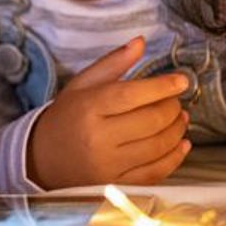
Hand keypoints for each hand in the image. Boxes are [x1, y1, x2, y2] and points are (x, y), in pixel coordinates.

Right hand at [27, 39, 190, 189]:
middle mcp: (99, 138)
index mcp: (89, 107)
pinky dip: (175, 157)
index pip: (133, 95)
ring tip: (180, 118)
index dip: (163, 87)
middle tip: (176, 100)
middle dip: (172, 108)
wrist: (43, 158)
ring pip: (158, 146)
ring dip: (177, 130)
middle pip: (150, 121)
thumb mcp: (82, 84)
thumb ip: (113, 62)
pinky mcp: (117, 184)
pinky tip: (182, 143)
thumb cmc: (66, 116)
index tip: (181, 81)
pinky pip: (155, 172)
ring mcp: (109, 165)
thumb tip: (141, 42)